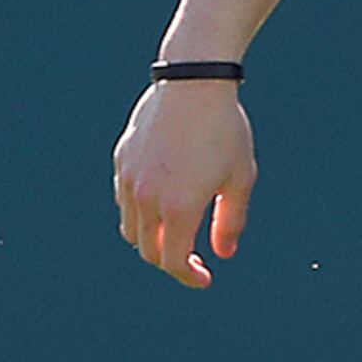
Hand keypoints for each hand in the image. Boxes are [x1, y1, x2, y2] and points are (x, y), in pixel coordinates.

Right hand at [114, 80, 254, 288]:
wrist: (194, 82)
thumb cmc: (225, 130)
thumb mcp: (240, 178)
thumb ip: (230, 221)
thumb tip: (223, 254)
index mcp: (178, 207)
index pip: (173, 261)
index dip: (188, 277)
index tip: (204, 279)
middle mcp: (147, 198)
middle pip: (148, 250)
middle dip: (170, 261)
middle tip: (192, 260)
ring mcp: (129, 179)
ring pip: (131, 228)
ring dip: (152, 239)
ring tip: (176, 233)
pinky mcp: (122, 160)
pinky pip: (124, 200)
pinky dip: (140, 213)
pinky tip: (162, 202)